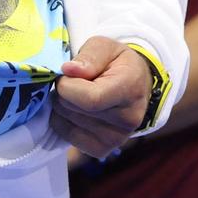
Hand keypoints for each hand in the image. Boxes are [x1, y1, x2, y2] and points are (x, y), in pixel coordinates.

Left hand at [50, 36, 152, 158]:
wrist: (135, 87)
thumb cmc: (117, 63)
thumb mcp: (106, 47)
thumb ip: (89, 56)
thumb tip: (68, 70)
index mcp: (130, 89)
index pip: (90, 99)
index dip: (68, 86)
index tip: (66, 74)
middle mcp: (127, 119)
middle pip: (73, 109)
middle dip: (63, 92)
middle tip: (73, 81)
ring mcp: (116, 139)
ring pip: (65, 122)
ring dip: (62, 105)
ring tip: (78, 95)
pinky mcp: (102, 150)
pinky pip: (66, 136)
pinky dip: (63, 121)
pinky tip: (77, 110)